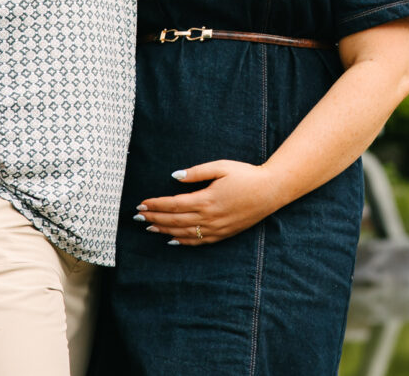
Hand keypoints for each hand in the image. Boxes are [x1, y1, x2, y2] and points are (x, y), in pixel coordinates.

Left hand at [135, 160, 285, 245]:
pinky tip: (171, 239)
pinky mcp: (222, 234)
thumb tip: (175, 176)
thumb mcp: (221, 167)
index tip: (141, 204)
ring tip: (149, 227)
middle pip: (174, 220)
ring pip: (183, 233)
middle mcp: (208, 217)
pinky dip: (181, 241)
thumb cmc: (246, 175)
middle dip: (154, 218)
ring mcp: (216, 228)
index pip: (173, 204)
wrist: (271, 191)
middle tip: (137, 217)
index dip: (155, 205)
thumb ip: (197, 172)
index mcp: (206, 199)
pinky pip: (197, 241)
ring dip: (164, 230)